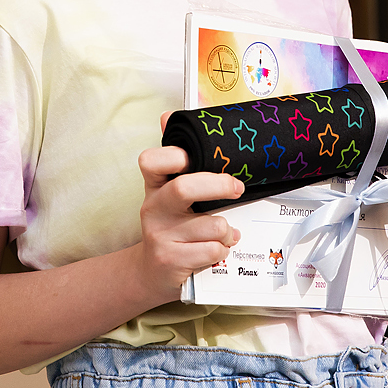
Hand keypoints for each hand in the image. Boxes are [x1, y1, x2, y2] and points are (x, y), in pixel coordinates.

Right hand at [134, 122, 244, 303]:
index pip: (152, 160)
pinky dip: (223, 249)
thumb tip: (167, 115)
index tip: (193, 157)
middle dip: (219, 185)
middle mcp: (153, 208)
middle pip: (185, 188)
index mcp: (154, 186)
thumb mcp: (167, 191)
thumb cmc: (170, 226)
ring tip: (225, 231)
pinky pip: (213, 250)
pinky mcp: (171, 260)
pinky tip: (217, 248)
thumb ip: (173, 157)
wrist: (151, 273)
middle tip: (236, 187)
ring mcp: (160, 235)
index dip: (174, 155)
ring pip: (212, 225)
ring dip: (228, 229)